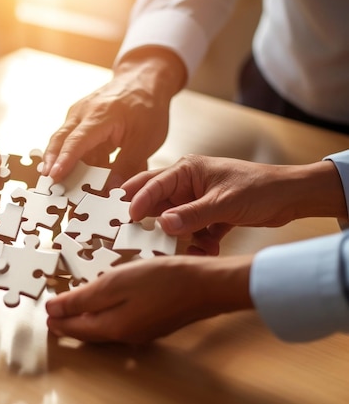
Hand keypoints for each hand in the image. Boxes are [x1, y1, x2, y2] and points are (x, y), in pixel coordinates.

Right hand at [41, 48, 185, 186]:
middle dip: (51, 163)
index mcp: (100, 115)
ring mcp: (78, 116)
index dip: (65, 161)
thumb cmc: (146, 106)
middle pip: (59, 140)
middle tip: (47, 185)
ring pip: (62, 142)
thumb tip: (112, 189)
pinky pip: (71, 142)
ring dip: (59, 163)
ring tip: (56, 185)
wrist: (143, 79)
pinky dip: (71, 159)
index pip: (76, 141)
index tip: (54, 176)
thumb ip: (127, 165)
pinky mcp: (79, 122)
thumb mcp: (145, 139)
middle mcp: (83, 113)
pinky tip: (73, 175)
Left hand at [46, 255, 252, 343]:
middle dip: (71, 323)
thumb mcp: (116, 283)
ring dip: (88, 319)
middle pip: (90, 332)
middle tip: (56, 315)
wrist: (207, 285)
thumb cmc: (164, 279)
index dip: (59, 321)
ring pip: (105, 328)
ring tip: (76, 308)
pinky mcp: (154, 323)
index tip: (46, 316)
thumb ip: (83, 298)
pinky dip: (107, 314)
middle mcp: (126, 335)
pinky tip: (107, 302)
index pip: (76, 328)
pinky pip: (121, 323)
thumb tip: (54, 310)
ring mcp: (142, 331)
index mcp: (113, 327)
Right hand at [122, 155, 345, 253]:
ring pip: (176, 220)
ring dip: (182, 235)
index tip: (127, 219)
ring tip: (195, 248)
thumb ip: (191, 215)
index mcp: (187, 170)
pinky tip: (211, 249)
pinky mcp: (209, 214)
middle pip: (158, 201)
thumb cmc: (259, 188)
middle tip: (131, 232)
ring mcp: (198, 199)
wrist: (292, 197)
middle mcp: (188, 183)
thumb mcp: (223, 203)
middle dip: (149, 218)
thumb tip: (163, 225)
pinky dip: (200, 241)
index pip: (154, 184)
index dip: (139, 201)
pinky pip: (194, 230)